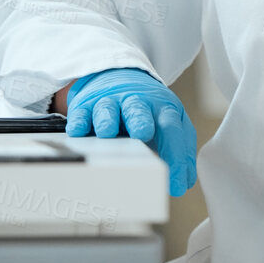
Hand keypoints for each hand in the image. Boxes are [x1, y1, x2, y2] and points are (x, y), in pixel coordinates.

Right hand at [66, 68, 197, 195]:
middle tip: (143, 133)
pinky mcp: (87, 105)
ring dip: (108, 120)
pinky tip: (79, 131)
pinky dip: (80, 122)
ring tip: (108, 132)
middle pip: (139, 110)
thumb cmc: (148, 110)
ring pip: (108, 109)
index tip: (177, 184)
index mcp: (162, 109)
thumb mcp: (170, 122)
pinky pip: (82, 113)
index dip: (176, 156)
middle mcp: (136, 103)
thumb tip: (184, 182)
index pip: (172, 130)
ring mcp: (110, 103)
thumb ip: (180, 150)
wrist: (121, 77)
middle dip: (141, 121)